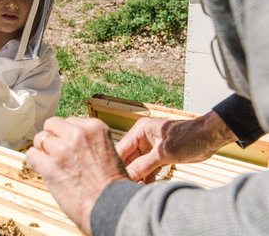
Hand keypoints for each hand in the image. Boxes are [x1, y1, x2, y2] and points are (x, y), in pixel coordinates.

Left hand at [25, 117, 128, 234]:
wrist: (114, 208)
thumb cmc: (112, 185)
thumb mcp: (108, 151)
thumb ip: (87, 141)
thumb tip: (66, 139)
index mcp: (95, 128)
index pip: (69, 121)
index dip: (65, 134)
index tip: (65, 144)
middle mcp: (78, 134)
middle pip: (52, 124)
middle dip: (51, 137)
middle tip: (54, 151)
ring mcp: (63, 149)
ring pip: (40, 138)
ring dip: (42, 150)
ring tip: (48, 161)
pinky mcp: (50, 166)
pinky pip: (32, 155)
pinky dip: (33, 162)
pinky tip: (40, 169)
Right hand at [116, 110, 237, 182]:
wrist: (211, 138)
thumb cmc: (190, 137)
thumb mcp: (165, 153)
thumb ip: (144, 165)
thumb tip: (128, 175)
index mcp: (140, 131)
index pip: (121, 148)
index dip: (115, 163)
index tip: (111, 178)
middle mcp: (142, 138)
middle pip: (128, 158)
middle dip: (127, 172)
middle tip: (123, 187)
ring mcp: (150, 148)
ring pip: (137, 165)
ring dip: (137, 176)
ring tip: (134, 189)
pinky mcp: (159, 156)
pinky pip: (148, 168)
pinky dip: (147, 177)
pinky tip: (145, 187)